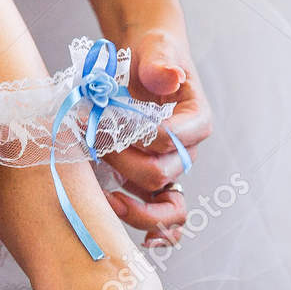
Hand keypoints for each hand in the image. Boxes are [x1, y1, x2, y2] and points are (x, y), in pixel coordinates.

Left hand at [103, 26, 212, 245]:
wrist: (144, 63)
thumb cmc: (152, 55)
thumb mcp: (157, 48)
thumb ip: (161, 61)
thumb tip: (166, 76)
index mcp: (195, 121)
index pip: (175, 140)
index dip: (145, 137)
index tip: (115, 121)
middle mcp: (185, 152)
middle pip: (161, 175)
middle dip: (124, 164)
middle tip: (94, 142)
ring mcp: (168, 171)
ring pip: (162, 207)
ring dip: (132, 206)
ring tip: (105, 197)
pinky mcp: (149, 182)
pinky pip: (157, 216)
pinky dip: (147, 229)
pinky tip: (134, 240)